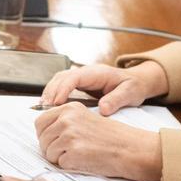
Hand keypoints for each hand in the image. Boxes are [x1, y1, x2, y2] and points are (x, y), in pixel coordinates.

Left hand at [34, 102, 161, 180]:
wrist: (127, 147)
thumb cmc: (109, 136)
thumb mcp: (84, 118)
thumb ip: (64, 120)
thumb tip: (43, 131)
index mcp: (69, 108)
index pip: (40, 121)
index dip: (44, 134)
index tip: (51, 140)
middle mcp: (67, 119)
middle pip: (42, 138)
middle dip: (50, 148)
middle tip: (67, 150)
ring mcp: (69, 135)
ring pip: (48, 152)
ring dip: (59, 157)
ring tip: (78, 154)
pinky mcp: (73, 152)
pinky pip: (59, 164)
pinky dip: (69, 165)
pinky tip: (83, 159)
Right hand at [40, 62, 168, 114]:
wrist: (137, 82)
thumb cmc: (133, 86)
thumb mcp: (130, 93)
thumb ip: (117, 100)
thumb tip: (103, 108)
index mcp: (97, 72)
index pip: (75, 77)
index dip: (63, 88)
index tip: (57, 103)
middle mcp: (87, 72)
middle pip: (62, 76)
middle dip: (51, 90)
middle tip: (44, 108)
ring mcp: (82, 77)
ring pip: (59, 80)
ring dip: (50, 92)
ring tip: (43, 108)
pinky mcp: (80, 84)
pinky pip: (62, 86)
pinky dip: (54, 94)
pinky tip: (50, 107)